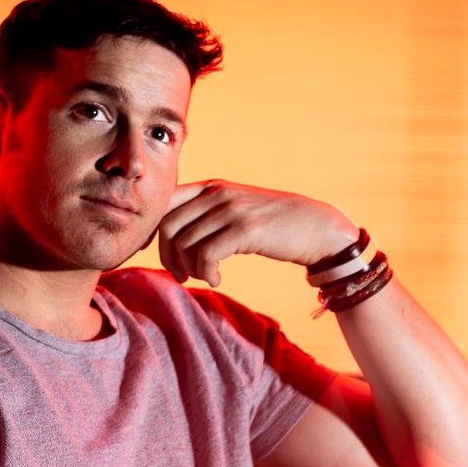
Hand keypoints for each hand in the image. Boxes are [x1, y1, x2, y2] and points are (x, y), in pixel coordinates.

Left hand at [156, 179, 356, 287]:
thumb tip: (173, 238)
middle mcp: (217, 194)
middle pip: (167, 226)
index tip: (156, 253)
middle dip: (167, 257)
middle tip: (182, 275)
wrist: (316, 227)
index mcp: (211, 187)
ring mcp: (231, 210)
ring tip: (205, 277)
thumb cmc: (274, 225)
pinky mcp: (245, 230)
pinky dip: (205, 273)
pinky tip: (217, 279)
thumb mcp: (236, 210)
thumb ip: (207, 214)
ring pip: (184, 243)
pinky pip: (206, 255)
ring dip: (189, 269)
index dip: (151, 231)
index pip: (164, 203)